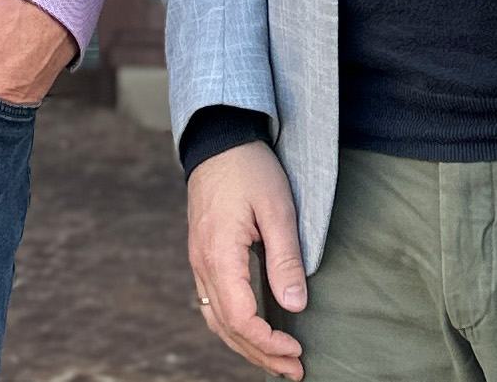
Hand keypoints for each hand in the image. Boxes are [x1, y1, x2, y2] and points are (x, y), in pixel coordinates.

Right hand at [187, 140, 305, 378]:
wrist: (219, 139)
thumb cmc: (251, 168)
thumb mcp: (278, 209)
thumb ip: (286, 259)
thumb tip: (296, 305)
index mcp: (219, 254)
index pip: (240, 317)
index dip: (268, 342)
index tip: (297, 349)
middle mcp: (202, 263)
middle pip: (226, 326)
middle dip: (261, 354)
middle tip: (295, 370)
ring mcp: (198, 260)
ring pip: (216, 319)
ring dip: (246, 345)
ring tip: (277, 360)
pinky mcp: (203, 255)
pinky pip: (212, 303)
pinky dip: (233, 326)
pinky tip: (254, 331)